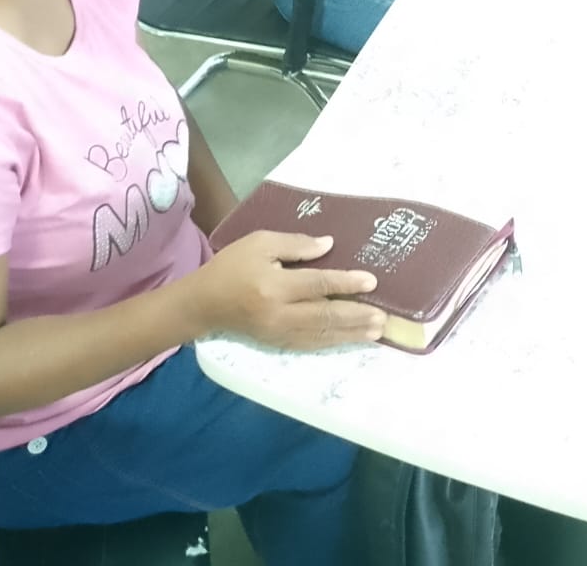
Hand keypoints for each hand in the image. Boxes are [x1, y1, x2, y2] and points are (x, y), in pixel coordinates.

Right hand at [189, 231, 383, 349]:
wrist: (202, 304)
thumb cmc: (231, 267)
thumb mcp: (259, 243)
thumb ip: (295, 245)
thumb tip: (329, 246)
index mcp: (273, 287)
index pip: (317, 285)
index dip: (346, 283)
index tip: (371, 282)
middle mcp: (278, 314)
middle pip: (324, 317)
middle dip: (357, 317)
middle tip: (384, 317)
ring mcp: (278, 332)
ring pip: (321, 335)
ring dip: (351, 334)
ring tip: (377, 331)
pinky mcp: (277, 343)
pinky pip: (310, 344)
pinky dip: (333, 342)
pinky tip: (350, 339)